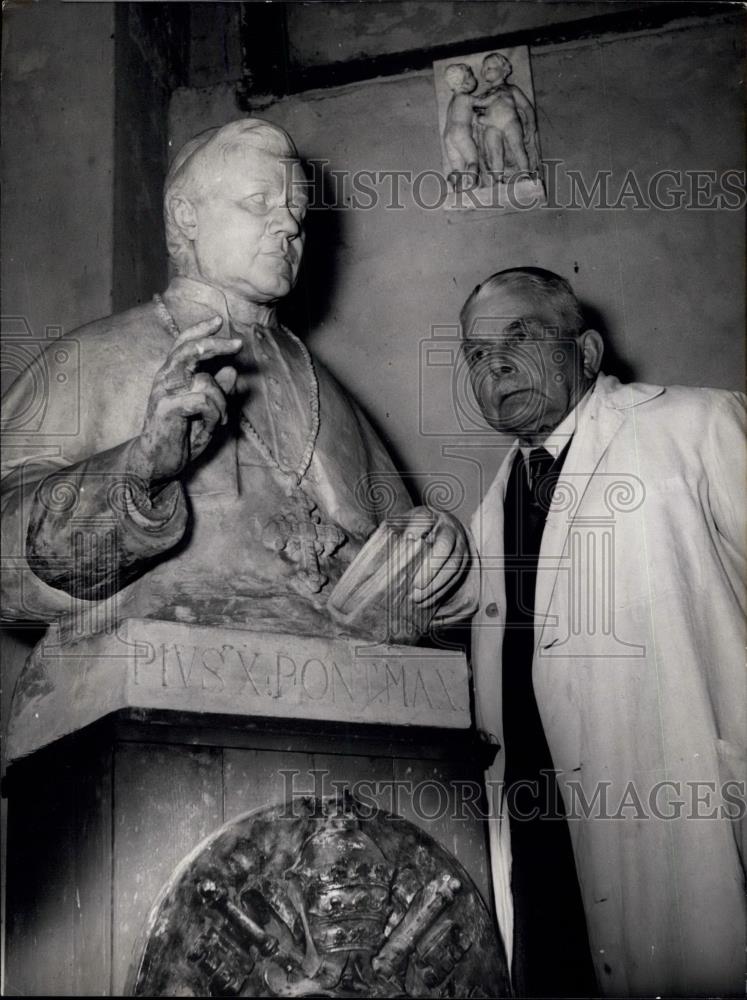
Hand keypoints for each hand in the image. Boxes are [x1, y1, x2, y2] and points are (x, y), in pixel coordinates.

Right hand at [129, 316, 241, 488]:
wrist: (158, 462)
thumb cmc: (182, 436)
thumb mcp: (208, 412)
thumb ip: (219, 392)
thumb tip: (232, 369)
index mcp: (173, 376)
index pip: (183, 344)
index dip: (199, 330)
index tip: (218, 320)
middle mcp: (165, 378)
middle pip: (190, 349)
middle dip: (216, 344)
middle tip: (238, 344)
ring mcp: (163, 392)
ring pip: (205, 380)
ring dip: (222, 402)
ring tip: (221, 420)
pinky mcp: (164, 408)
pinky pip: (202, 401)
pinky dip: (215, 414)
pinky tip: (211, 427)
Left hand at [386, 506, 468, 609]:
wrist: (439, 530)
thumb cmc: (411, 531)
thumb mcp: (400, 526)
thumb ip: (384, 534)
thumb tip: (365, 539)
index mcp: (428, 515)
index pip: (425, 518)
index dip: (417, 529)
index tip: (408, 540)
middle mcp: (447, 527)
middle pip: (445, 544)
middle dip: (432, 567)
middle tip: (415, 586)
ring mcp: (459, 543)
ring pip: (455, 563)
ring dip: (438, 584)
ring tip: (419, 598)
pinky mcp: (464, 558)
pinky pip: (458, 576)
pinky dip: (443, 590)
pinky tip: (428, 601)